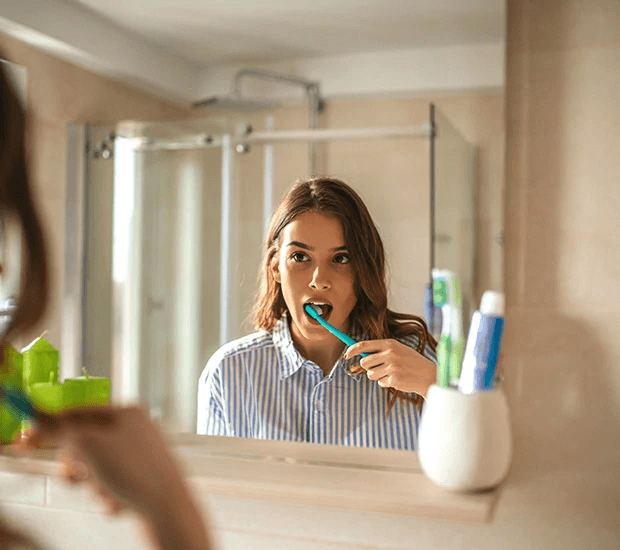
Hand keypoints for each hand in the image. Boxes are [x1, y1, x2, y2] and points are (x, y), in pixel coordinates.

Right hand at [31, 406, 211, 549]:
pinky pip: (110, 485)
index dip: (53, 425)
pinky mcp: (143, 480)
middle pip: (86, 441)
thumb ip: (61, 430)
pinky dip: (108, 495)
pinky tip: (120, 501)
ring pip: (96, 467)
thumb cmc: (137, 473)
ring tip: (106, 489)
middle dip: (78, 463)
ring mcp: (142, 455)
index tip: (29, 439)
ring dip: (93, 483)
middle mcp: (138, 430)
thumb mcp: (88, 446)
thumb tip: (40, 420)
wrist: (168, 509)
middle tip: (79, 473)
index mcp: (128, 412)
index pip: (81, 411)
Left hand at [344, 339, 435, 396]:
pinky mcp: (394, 379)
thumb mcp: (399, 350)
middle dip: (368, 367)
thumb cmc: (411, 362)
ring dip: (377, 376)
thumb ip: (382, 350)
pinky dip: (386, 383)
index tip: (346, 354)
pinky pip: (380, 383)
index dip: (352, 349)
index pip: (364, 345)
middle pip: (364, 362)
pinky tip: (397, 379)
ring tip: (390, 374)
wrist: (428, 375)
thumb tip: (361, 353)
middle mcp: (390, 354)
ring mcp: (392, 367)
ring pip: (371, 374)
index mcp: (390, 343)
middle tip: (378, 368)